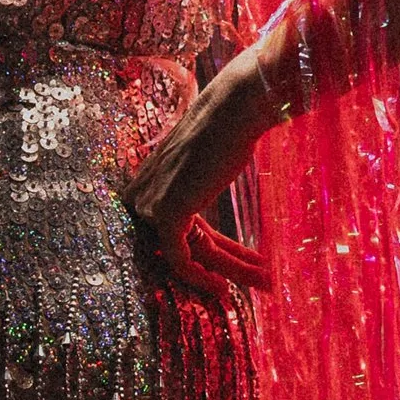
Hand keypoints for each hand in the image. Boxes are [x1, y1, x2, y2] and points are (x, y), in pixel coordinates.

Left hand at [126, 60, 274, 294]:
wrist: (234, 110)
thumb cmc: (226, 132)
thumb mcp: (204, 170)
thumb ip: (195, 195)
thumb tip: (206, 204)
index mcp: (144, 186)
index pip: (175, 235)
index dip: (206, 259)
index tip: (233, 273)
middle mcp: (137, 197)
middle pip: (183, 246)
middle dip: (222, 267)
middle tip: (255, 281)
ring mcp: (147, 205)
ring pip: (187, 254)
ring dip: (228, 273)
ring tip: (262, 284)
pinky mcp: (163, 214)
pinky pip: (179, 258)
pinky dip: (201, 277)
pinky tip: (225, 288)